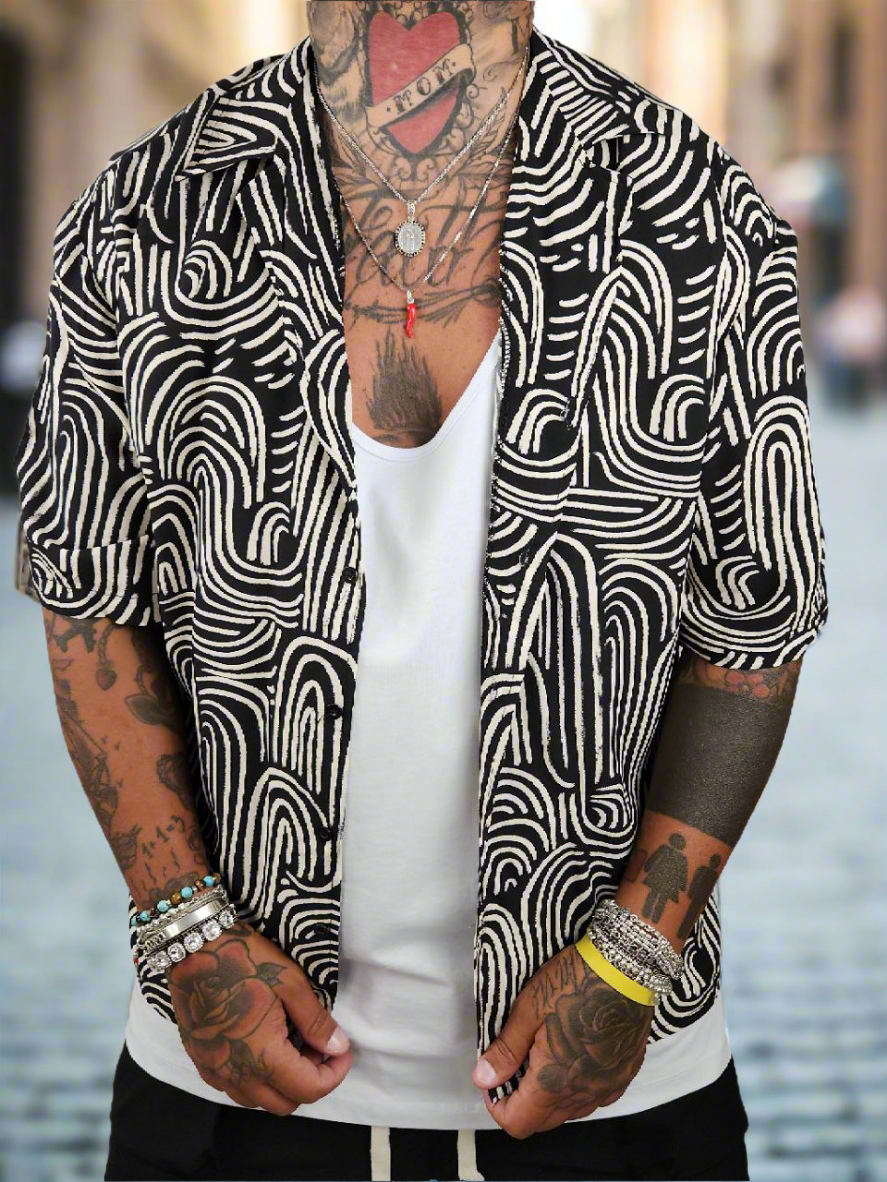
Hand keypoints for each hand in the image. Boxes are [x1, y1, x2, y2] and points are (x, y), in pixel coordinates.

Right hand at [165, 920, 352, 1114]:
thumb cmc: (243, 959)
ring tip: (293, 1045)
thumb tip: (338, 1047)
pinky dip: (256, 1079)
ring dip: (282, 1083)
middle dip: (310, 1080)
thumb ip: (315, 1022)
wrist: (193, 946)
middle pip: (285, 1103)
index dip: (334, 1074)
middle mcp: (235, 1073)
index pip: (309, 1090)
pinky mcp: (201, 1061)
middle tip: (319, 1046)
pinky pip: (233, 1087)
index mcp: (262, 1056)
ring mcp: (214, 1070)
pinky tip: (264, 1047)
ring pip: (258, 1099)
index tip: (343, 1052)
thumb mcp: (290, 983)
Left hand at [472, 944, 652, 1137]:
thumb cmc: (574, 983)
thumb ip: (506, 1051)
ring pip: (570, 1111)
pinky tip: (575, 1059)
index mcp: (553, 1082)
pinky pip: (596, 1097)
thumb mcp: (529, 1010)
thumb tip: (483, 1078)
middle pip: (543, 1122)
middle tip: (515, 1066)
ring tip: (544, 1059)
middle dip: (522, 1103)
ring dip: (551, 1097)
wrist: (627, 966)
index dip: (498, 1106)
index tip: (494, 1080)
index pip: (517, 1123)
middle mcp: (583, 1095)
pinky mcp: (625, 1075)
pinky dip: (578, 1088)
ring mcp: (608, 1087)